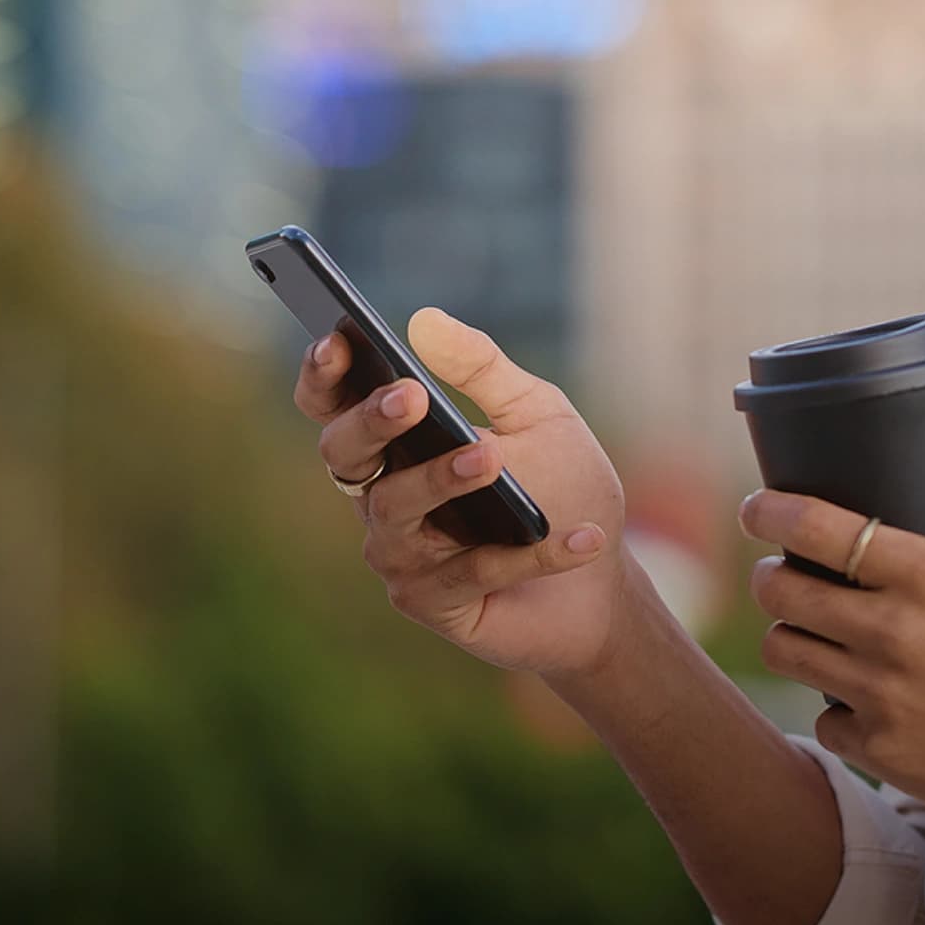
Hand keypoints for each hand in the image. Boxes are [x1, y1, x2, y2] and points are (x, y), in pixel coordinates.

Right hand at [295, 310, 625, 674]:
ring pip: (394, 513)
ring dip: (440, 481)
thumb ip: (482, 369)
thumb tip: (423, 320)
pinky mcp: (431, 604)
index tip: (336, 341)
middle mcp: (382, 497)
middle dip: (370, 421)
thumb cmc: (563, 488)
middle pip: (344, 454)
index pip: (334, 405)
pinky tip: (581, 536)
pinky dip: (527, 555)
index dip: (322, 375)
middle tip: (411, 396)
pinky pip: (468, 573)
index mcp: (396, 443)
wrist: (602, 586)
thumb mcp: (537, 413)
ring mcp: (400, 555)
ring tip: (489, 459)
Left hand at [740, 487, 924, 849]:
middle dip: (770, 577)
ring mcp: (880, 695)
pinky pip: (824, 720)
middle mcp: (892, 631)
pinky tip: (862, 704)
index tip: (756, 508)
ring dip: (792, 638)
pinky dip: (835, 709)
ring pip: (785, 652)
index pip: (816, 527)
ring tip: (811, 636)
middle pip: (778, 591)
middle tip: (780, 576)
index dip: (769, 511)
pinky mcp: (881, 751)